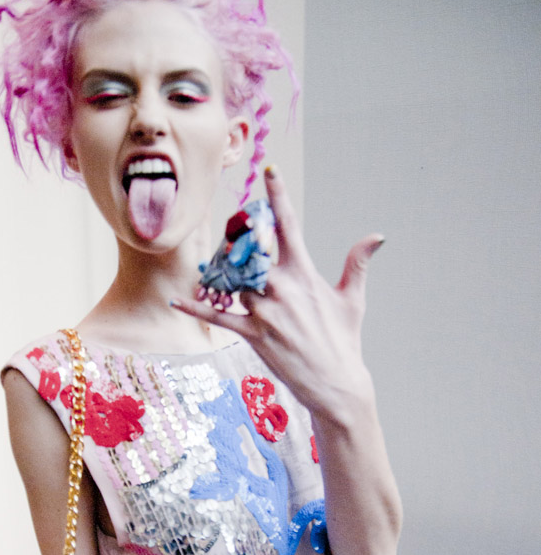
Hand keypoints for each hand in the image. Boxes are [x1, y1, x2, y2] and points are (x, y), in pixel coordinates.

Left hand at [172, 165, 384, 416]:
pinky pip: (219, 317)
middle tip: (234, 219)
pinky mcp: (252, 334)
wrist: (335, 383)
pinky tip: (178, 300)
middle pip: (251, 248)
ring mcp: (265, 311)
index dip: (278, 196)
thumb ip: (358, 263)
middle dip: (241, 231)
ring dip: (221, 266)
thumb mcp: (353, 298)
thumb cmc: (344, 340)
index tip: (269, 171)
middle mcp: (281, 288)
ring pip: (233, 278)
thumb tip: (377, 236)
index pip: (289, 225)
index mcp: (304, 274)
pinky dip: (197, 308)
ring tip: (213, 257)